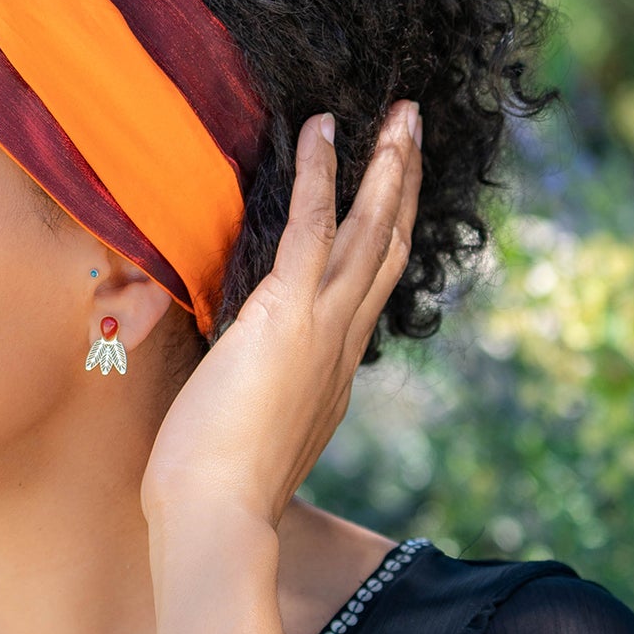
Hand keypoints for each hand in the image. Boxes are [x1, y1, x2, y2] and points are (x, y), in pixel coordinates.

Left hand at [140, 101, 425, 542]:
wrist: (218, 518)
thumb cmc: (217, 493)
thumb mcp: (253, 432)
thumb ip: (261, 399)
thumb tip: (243, 386)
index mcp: (335, 373)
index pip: (371, 290)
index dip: (386, 239)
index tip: (393, 203)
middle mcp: (343, 344)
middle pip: (389, 248)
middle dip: (405, 187)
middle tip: (416, 133)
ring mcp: (322, 326)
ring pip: (371, 230)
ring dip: (388, 167)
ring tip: (401, 115)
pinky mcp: (285, 313)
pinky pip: (312, 227)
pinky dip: (320, 173)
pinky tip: (322, 127)